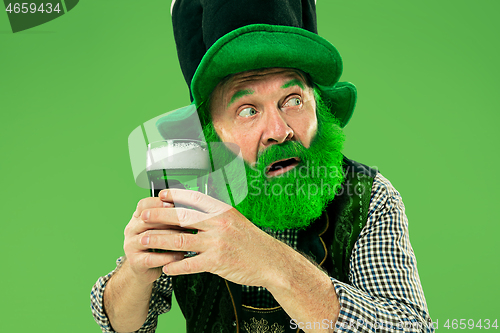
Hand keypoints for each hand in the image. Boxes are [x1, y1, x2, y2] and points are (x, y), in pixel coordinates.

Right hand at [122, 196, 188, 285]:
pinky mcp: (135, 262)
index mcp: (137, 218)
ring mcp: (131, 246)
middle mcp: (131, 230)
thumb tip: (189, 206)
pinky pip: (152, 258)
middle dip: (169, 220)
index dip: (158, 203)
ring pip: (150, 238)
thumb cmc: (155, 245)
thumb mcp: (159, 228)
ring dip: (171, 238)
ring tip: (187, 239)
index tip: (174, 204)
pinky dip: (168, 256)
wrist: (141, 270)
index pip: (144, 204)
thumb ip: (168, 217)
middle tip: (187, 222)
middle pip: (148, 220)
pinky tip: (180, 255)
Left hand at [138, 189, 291, 287]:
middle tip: (143, 215)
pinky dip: (175, 266)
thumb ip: (215, 214)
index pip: (194, 199)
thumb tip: (194, 206)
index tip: (159, 195)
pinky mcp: (217, 262)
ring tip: (144, 240)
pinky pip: (190, 264)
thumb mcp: (235, 219)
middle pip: (182, 217)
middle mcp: (219, 224)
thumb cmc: (251, 241)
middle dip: (159, 215)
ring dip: (159, 240)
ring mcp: (217, 243)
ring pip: (180, 240)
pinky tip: (165, 267)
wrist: (271, 261)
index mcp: (222, 211)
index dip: (174, 196)